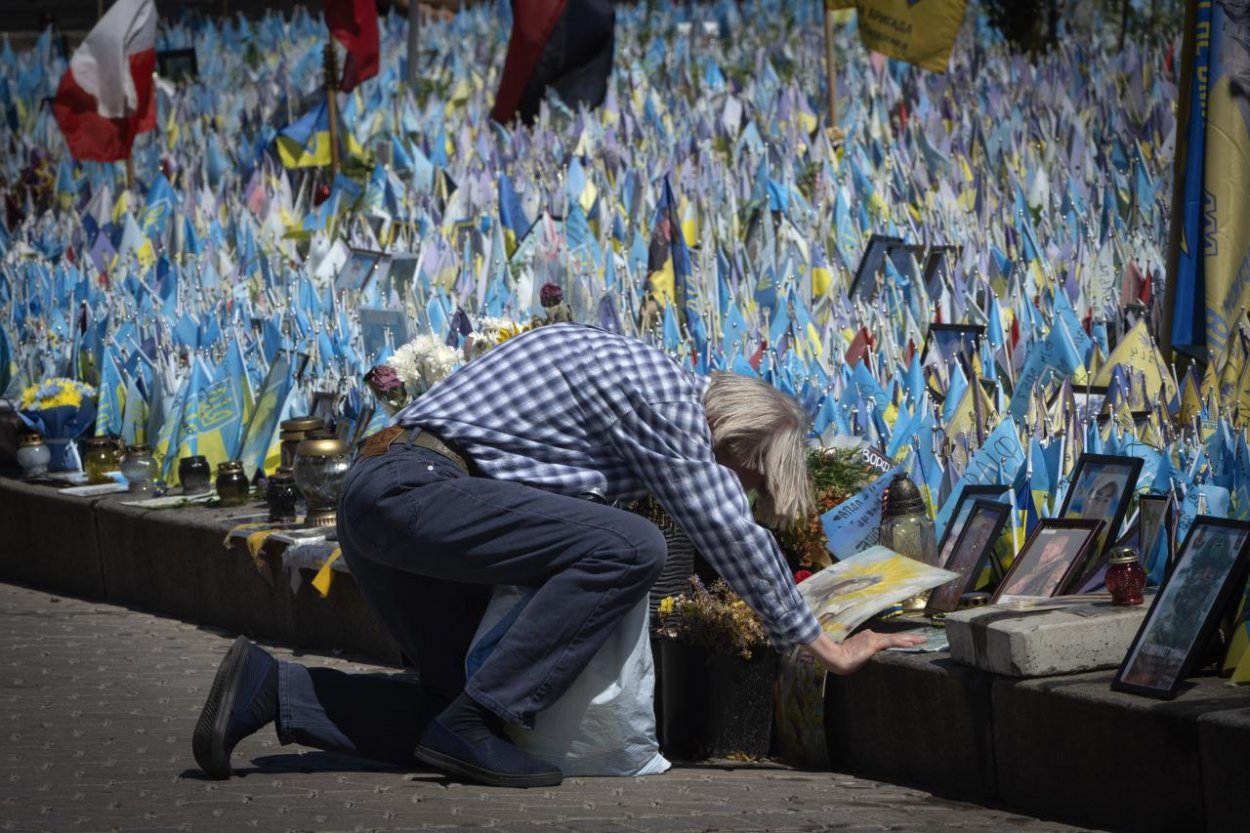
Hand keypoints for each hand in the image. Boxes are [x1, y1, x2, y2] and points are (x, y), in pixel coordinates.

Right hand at [799, 630, 925, 675]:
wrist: (833, 657)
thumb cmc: (841, 660)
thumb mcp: (855, 658)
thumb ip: (863, 657)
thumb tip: (867, 662)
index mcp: (867, 639)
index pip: (886, 640)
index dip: (899, 640)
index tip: (910, 641)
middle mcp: (871, 636)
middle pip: (894, 637)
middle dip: (909, 638)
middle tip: (922, 639)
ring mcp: (872, 639)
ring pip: (895, 638)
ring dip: (909, 639)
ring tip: (922, 640)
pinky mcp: (873, 643)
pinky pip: (890, 642)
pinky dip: (901, 642)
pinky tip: (911, 644)